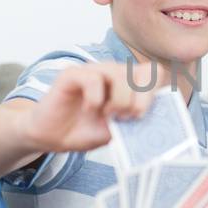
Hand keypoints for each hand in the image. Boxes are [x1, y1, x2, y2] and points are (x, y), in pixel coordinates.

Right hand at [20, 61, 160, 154]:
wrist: (52, 137)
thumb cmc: (85, 130)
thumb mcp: (117, 131)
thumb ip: (134, 121)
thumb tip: (155, 119)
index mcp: (128, 84)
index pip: (154, 73)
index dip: (154, 93)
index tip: (143, 115)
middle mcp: (113, 72)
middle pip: (142, 73)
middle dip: (141, 100)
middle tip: (127, 118)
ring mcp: (93, 70)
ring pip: (120, 74)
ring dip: (120, 100)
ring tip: (108, 115)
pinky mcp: (73, 74)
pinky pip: (93, 78)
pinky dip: (96, 98)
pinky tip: (89, 110)